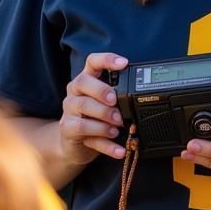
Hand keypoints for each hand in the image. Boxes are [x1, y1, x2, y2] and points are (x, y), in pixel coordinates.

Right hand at [59, 52, 128, 167]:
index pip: (92, 62)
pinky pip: (86, 134)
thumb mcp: (104, 105)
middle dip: (101, 90)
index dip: (106, 59)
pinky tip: (120, 150)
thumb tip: (142, 98)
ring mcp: (68, 111)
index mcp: (85, 81)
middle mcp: (74, 93)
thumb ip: (117, 98)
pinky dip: (106, 144)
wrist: (71, 145)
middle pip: (83, 82)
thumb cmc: (93, 119)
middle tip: (115, 102)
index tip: (124, 63)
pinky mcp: (68, 130)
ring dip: (104, 118)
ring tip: (118, 126)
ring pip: (83, 108)